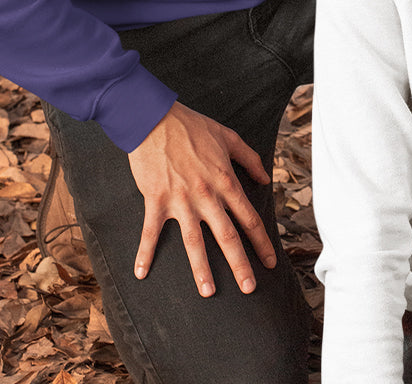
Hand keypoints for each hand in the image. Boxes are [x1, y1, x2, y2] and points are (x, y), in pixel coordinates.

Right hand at [128, 102, 276, 296]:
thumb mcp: (228, 137)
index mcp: (225, 181)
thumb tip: (265, 179)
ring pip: (193, 242)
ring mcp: (180, 200)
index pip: (249, 218)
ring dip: (201, 269)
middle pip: (227, 236)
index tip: (269, 261)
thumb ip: (249, 158)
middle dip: (240, 265)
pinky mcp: (156, 200)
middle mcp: (206, 195)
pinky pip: (150, 232)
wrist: (155, 119)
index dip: (261, 242)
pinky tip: (141, 273)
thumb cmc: (192, 126)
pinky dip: (145, 253)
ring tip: (208, 292)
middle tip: (249, 288)